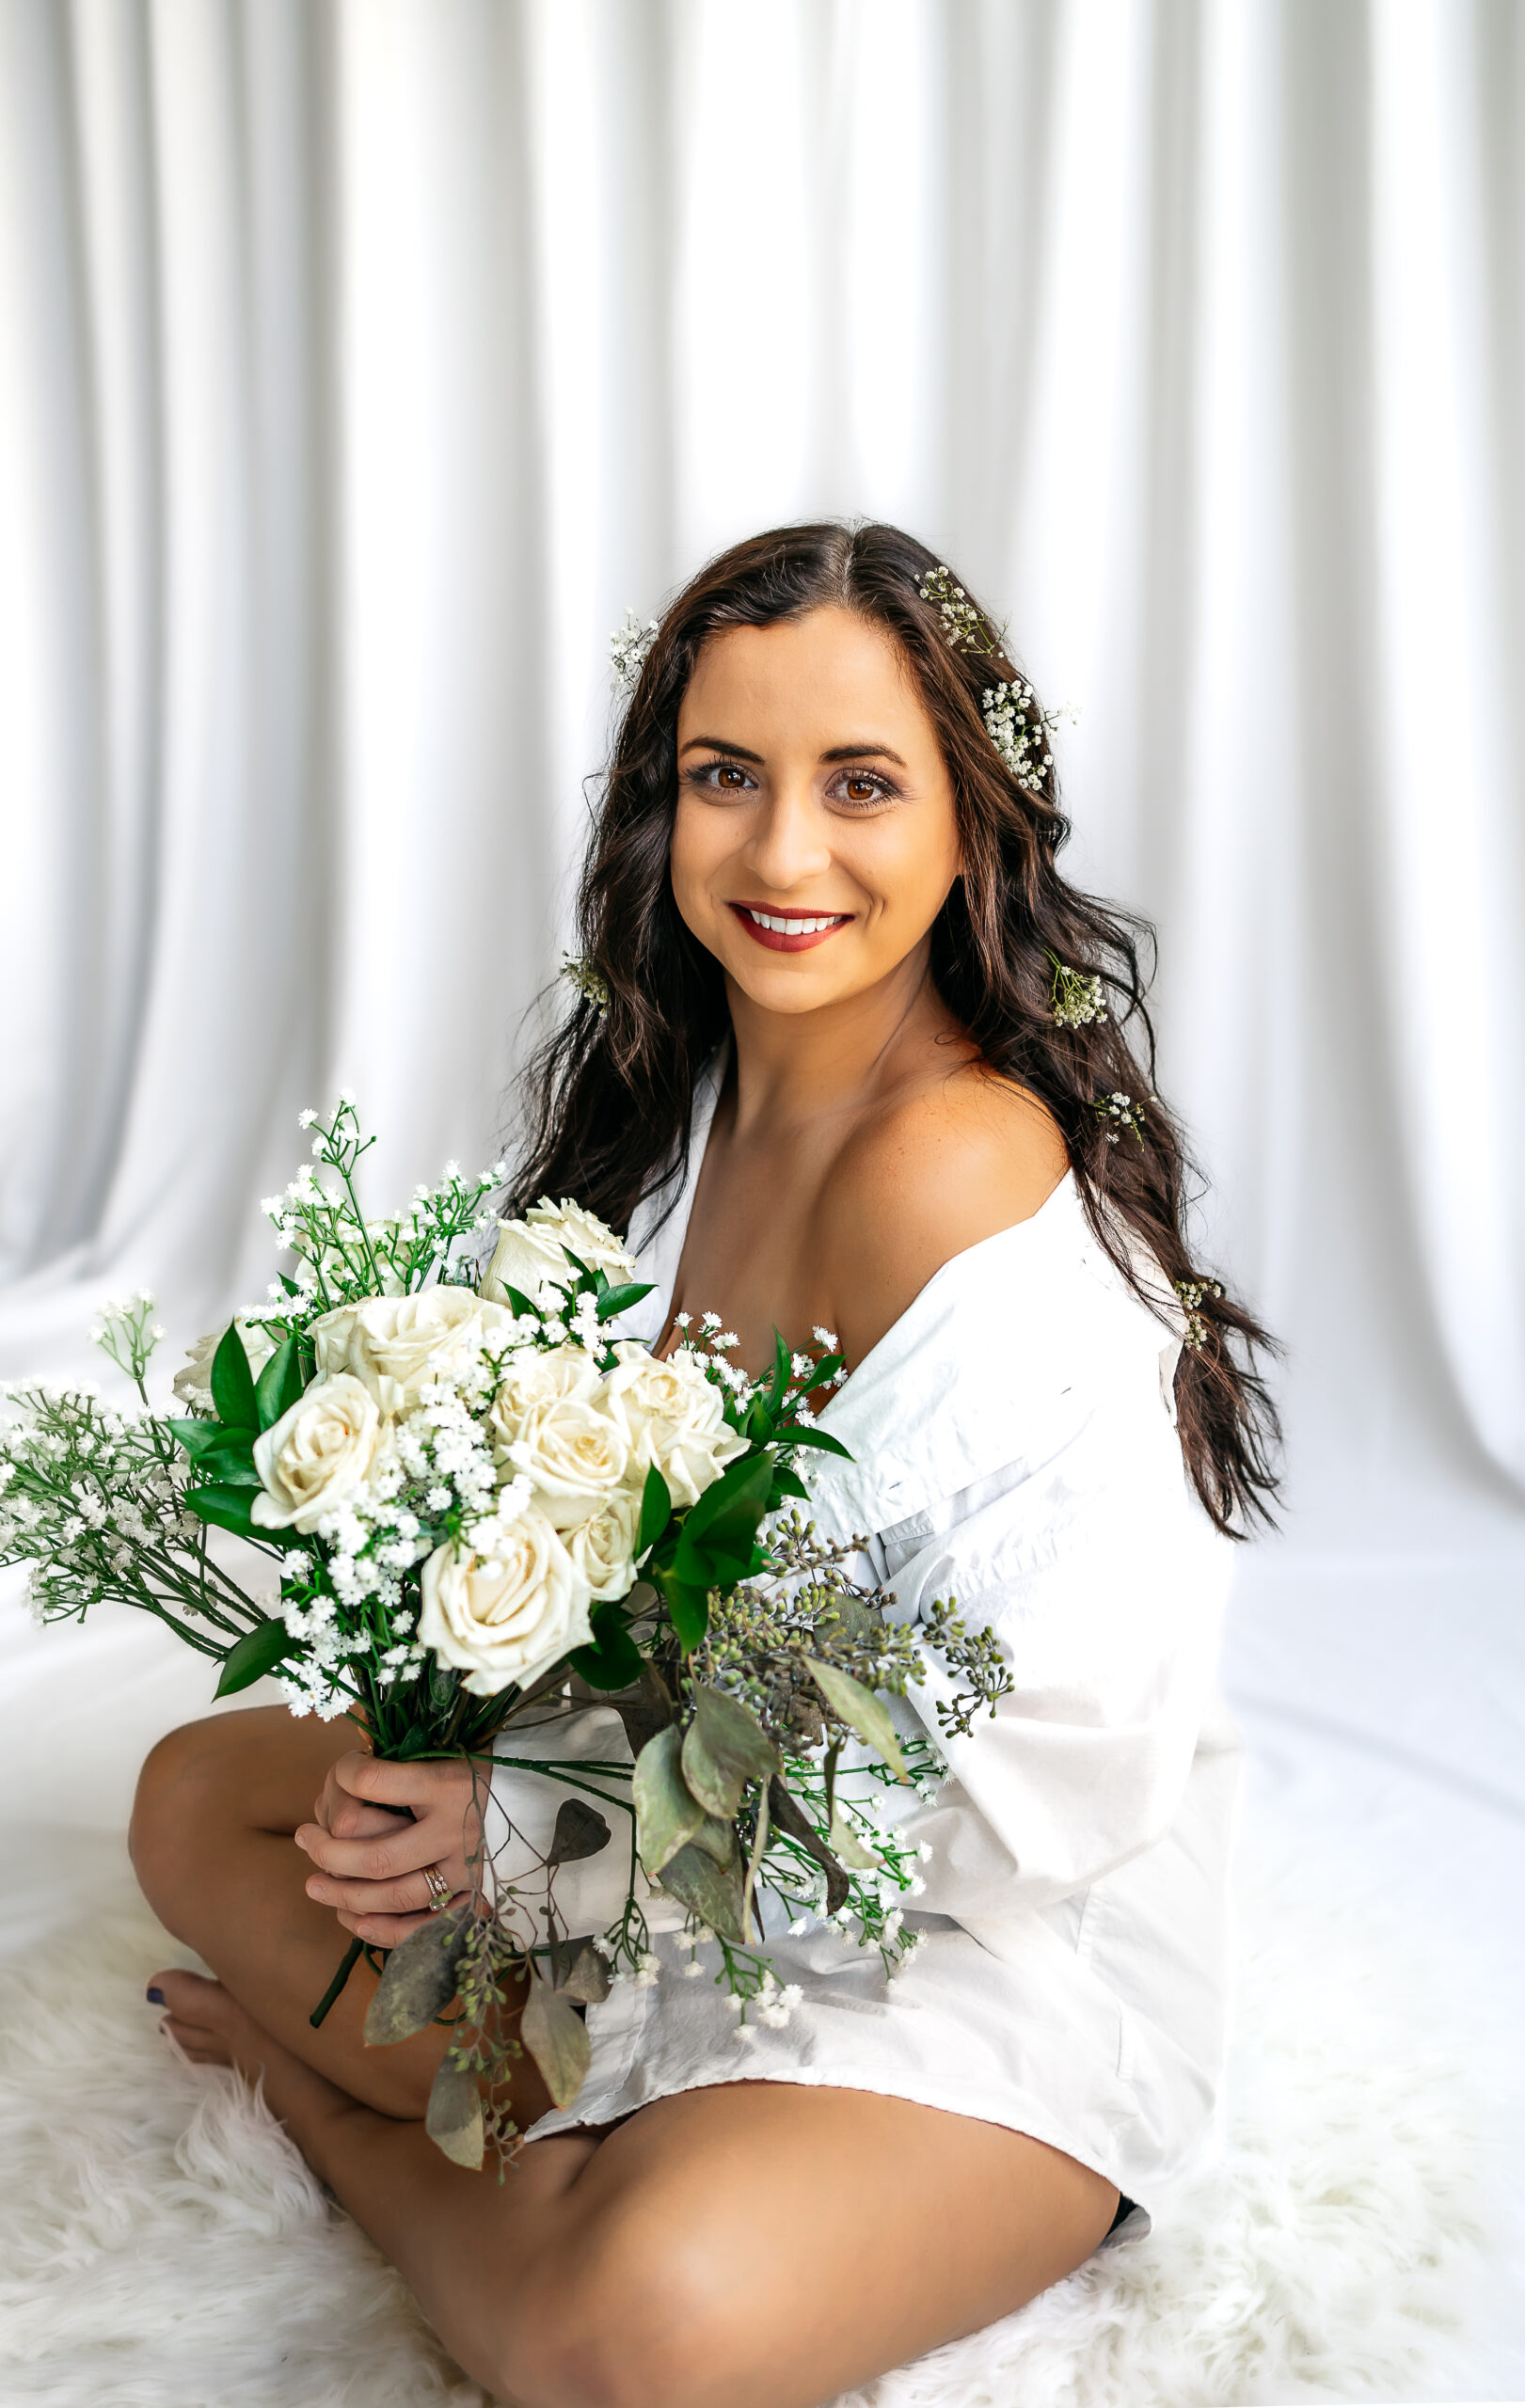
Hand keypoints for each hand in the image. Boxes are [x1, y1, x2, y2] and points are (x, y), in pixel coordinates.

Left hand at [295, 1751, 478, 1947]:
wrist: (543, 1807)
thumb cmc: (486, 1776)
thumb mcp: (448, 1755)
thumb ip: (401, 1763)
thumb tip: (347, 1765)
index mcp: (447, 1786)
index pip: (375, 1781)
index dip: (344, 1773)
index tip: (341, 1770)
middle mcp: (454, 1832)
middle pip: (376, 1855)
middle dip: (327, 1851)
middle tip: (304, 1837)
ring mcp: (464, 1872)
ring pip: (393, 1896)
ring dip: (344, 1894)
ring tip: (313, 1883)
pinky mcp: (472, 1900)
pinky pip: (421, 1927)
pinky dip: (381, 1929)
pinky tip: (351, 1919)